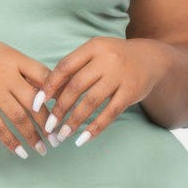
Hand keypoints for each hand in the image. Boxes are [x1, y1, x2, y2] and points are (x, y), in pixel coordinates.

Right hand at [0, 34, 54, 158]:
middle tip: (58, 138)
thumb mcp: (6, 53)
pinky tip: (20, 152)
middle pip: (34, 103)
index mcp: (16, 60)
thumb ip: (26, 69)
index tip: (66, 110)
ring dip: (33, 136)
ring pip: (18, 118)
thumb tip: (47, 90)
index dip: (57, 95)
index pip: (44, 78)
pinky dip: (10, 141)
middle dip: (49, 123)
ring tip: (42, 149)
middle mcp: (6, 76)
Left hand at [36, 37, 170, 146]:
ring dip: (74, 121)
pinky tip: (82, 139)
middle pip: (76, 87)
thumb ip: (73, 70)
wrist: (151, 59)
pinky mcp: (131, 92)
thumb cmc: (114, 59)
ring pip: (91, 102)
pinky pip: (110, 113)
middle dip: (59, 109)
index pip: (65, 68)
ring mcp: (120, 76)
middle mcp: (106, 60)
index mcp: (92, 48)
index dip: (48, 87)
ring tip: (62, 135)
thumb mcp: (94, 55)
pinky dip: (95, 128)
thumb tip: (46, 95)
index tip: (35, 105)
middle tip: (48, 127)